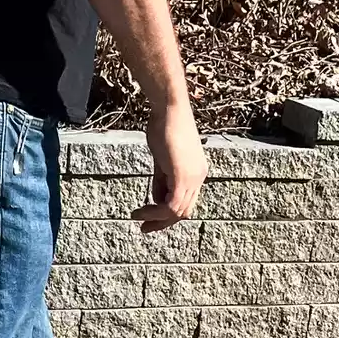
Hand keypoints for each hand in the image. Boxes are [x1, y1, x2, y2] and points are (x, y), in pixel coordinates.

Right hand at [132, 103, 206, 233]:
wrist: (169, 109)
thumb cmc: (164, 126)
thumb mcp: (162, 159)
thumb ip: (162, 179)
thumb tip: (157, 199)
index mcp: (196, 171)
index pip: (186, 202)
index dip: (168, 214)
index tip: (150, 218)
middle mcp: (199, 177)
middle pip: (184, 211)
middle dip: (163, 222)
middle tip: (144, 228)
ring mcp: (194, 178)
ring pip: (177, 211)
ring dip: (156, 219)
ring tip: (138, 218)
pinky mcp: (183, 177)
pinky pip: (171, 205)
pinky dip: (155, 213)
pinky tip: (141, 212)